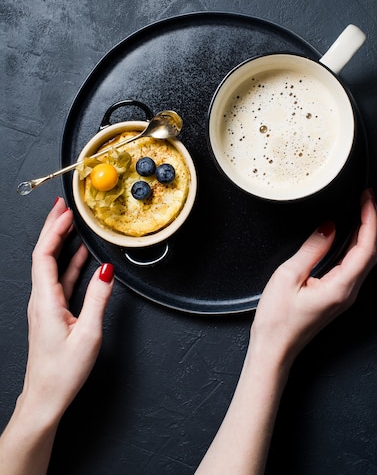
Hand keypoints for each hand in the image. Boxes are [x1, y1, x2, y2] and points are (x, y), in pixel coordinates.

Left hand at [20, 197, 113, 426]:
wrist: (45, 398)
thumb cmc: (62, 372)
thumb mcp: (88, 334)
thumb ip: (98, 299)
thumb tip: (106, 270)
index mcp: (45, 301)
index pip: (44, 255)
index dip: (54, 231)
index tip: (67, 213)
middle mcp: (41, 299)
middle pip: (43, 254)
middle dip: (53, 227)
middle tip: (64, 207)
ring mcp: (44, 305)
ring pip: (51, 265)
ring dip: (61, 242)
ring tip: (73, 224)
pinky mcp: (51, 312)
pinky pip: (59, 279)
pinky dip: (70, 262)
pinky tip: (82, 256)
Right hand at [196, 189, 376, 474]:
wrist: (274, 349)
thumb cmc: (277, 320)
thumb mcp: (289, 276)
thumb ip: (312, 249)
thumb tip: (329, 226)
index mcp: (340, 287)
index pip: (366, 247)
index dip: (369, 219)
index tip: (367, 199)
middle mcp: (348, 293)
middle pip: (371, 253)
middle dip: (371, 223)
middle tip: (365, 199)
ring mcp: (344, 296)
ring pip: (365, 260)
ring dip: (366, 234)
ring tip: (360, 212)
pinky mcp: (336, 297)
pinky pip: (354, 268)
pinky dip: (356, 247)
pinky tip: (348, 237)